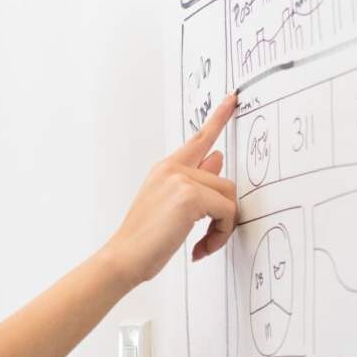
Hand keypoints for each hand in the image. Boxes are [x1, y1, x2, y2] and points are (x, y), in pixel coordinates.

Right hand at [102, 91, 238, 287]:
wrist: (123, 257)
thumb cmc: (143, 239)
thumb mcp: (170, 207)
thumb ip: (195, 182)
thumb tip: (218, 159)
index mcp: (165, 169)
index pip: (198, 140)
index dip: (219, 118)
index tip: (233, 99)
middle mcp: (172, 169)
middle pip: (225, 182)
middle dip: (223, 215)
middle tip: (208, 240)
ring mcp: (180, 179)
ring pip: (228, 198)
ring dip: (222, 227)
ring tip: (202, 245)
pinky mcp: (189, 196)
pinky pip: (226, 212)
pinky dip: (220, 235)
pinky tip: (199, 248)